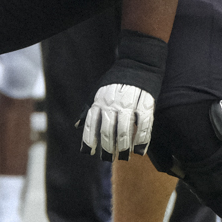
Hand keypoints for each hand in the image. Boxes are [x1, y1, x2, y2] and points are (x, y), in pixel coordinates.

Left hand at [81, 30, 166, 159]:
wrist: (139, 63)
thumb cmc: (116, 80)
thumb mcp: (98, 91)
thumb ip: (88, 109)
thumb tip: (77, 126)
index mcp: (99, 101)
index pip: (91, 124)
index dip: (90, 140)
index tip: (90, 152)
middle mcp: (112, 104)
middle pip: (108, 131)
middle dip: (108, 148)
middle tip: (109, 158)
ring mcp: (129, 104)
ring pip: (125, 131)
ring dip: (124, 147)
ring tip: (124, 156)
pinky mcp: (145, 104)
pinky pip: (143, 126)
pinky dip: (142, 140)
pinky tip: (140, 150)